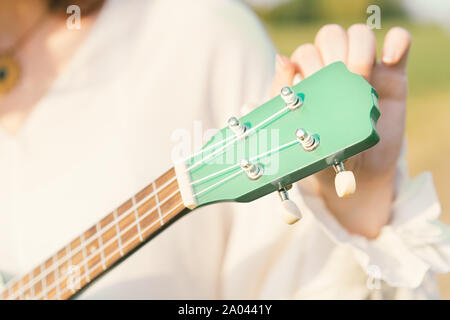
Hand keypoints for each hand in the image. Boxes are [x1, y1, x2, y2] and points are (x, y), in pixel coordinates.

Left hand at [271, 24, 411, 237]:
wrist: (359, 171)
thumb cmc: (324, 150)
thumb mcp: (301, 129)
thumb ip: (287, 96)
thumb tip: (282, 59)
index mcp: (309, 78)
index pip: (306, 52)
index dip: (309, 63)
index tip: (314, 83)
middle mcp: (333, 68)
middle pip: (330, 36)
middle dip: (333, 55)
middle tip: (339, 84)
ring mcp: (363, 67)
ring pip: (359, 33)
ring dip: (360, 50)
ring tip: (362, 80)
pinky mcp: (392, 72)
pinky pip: (398, 40)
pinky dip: (396, 42)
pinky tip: (389, 61)